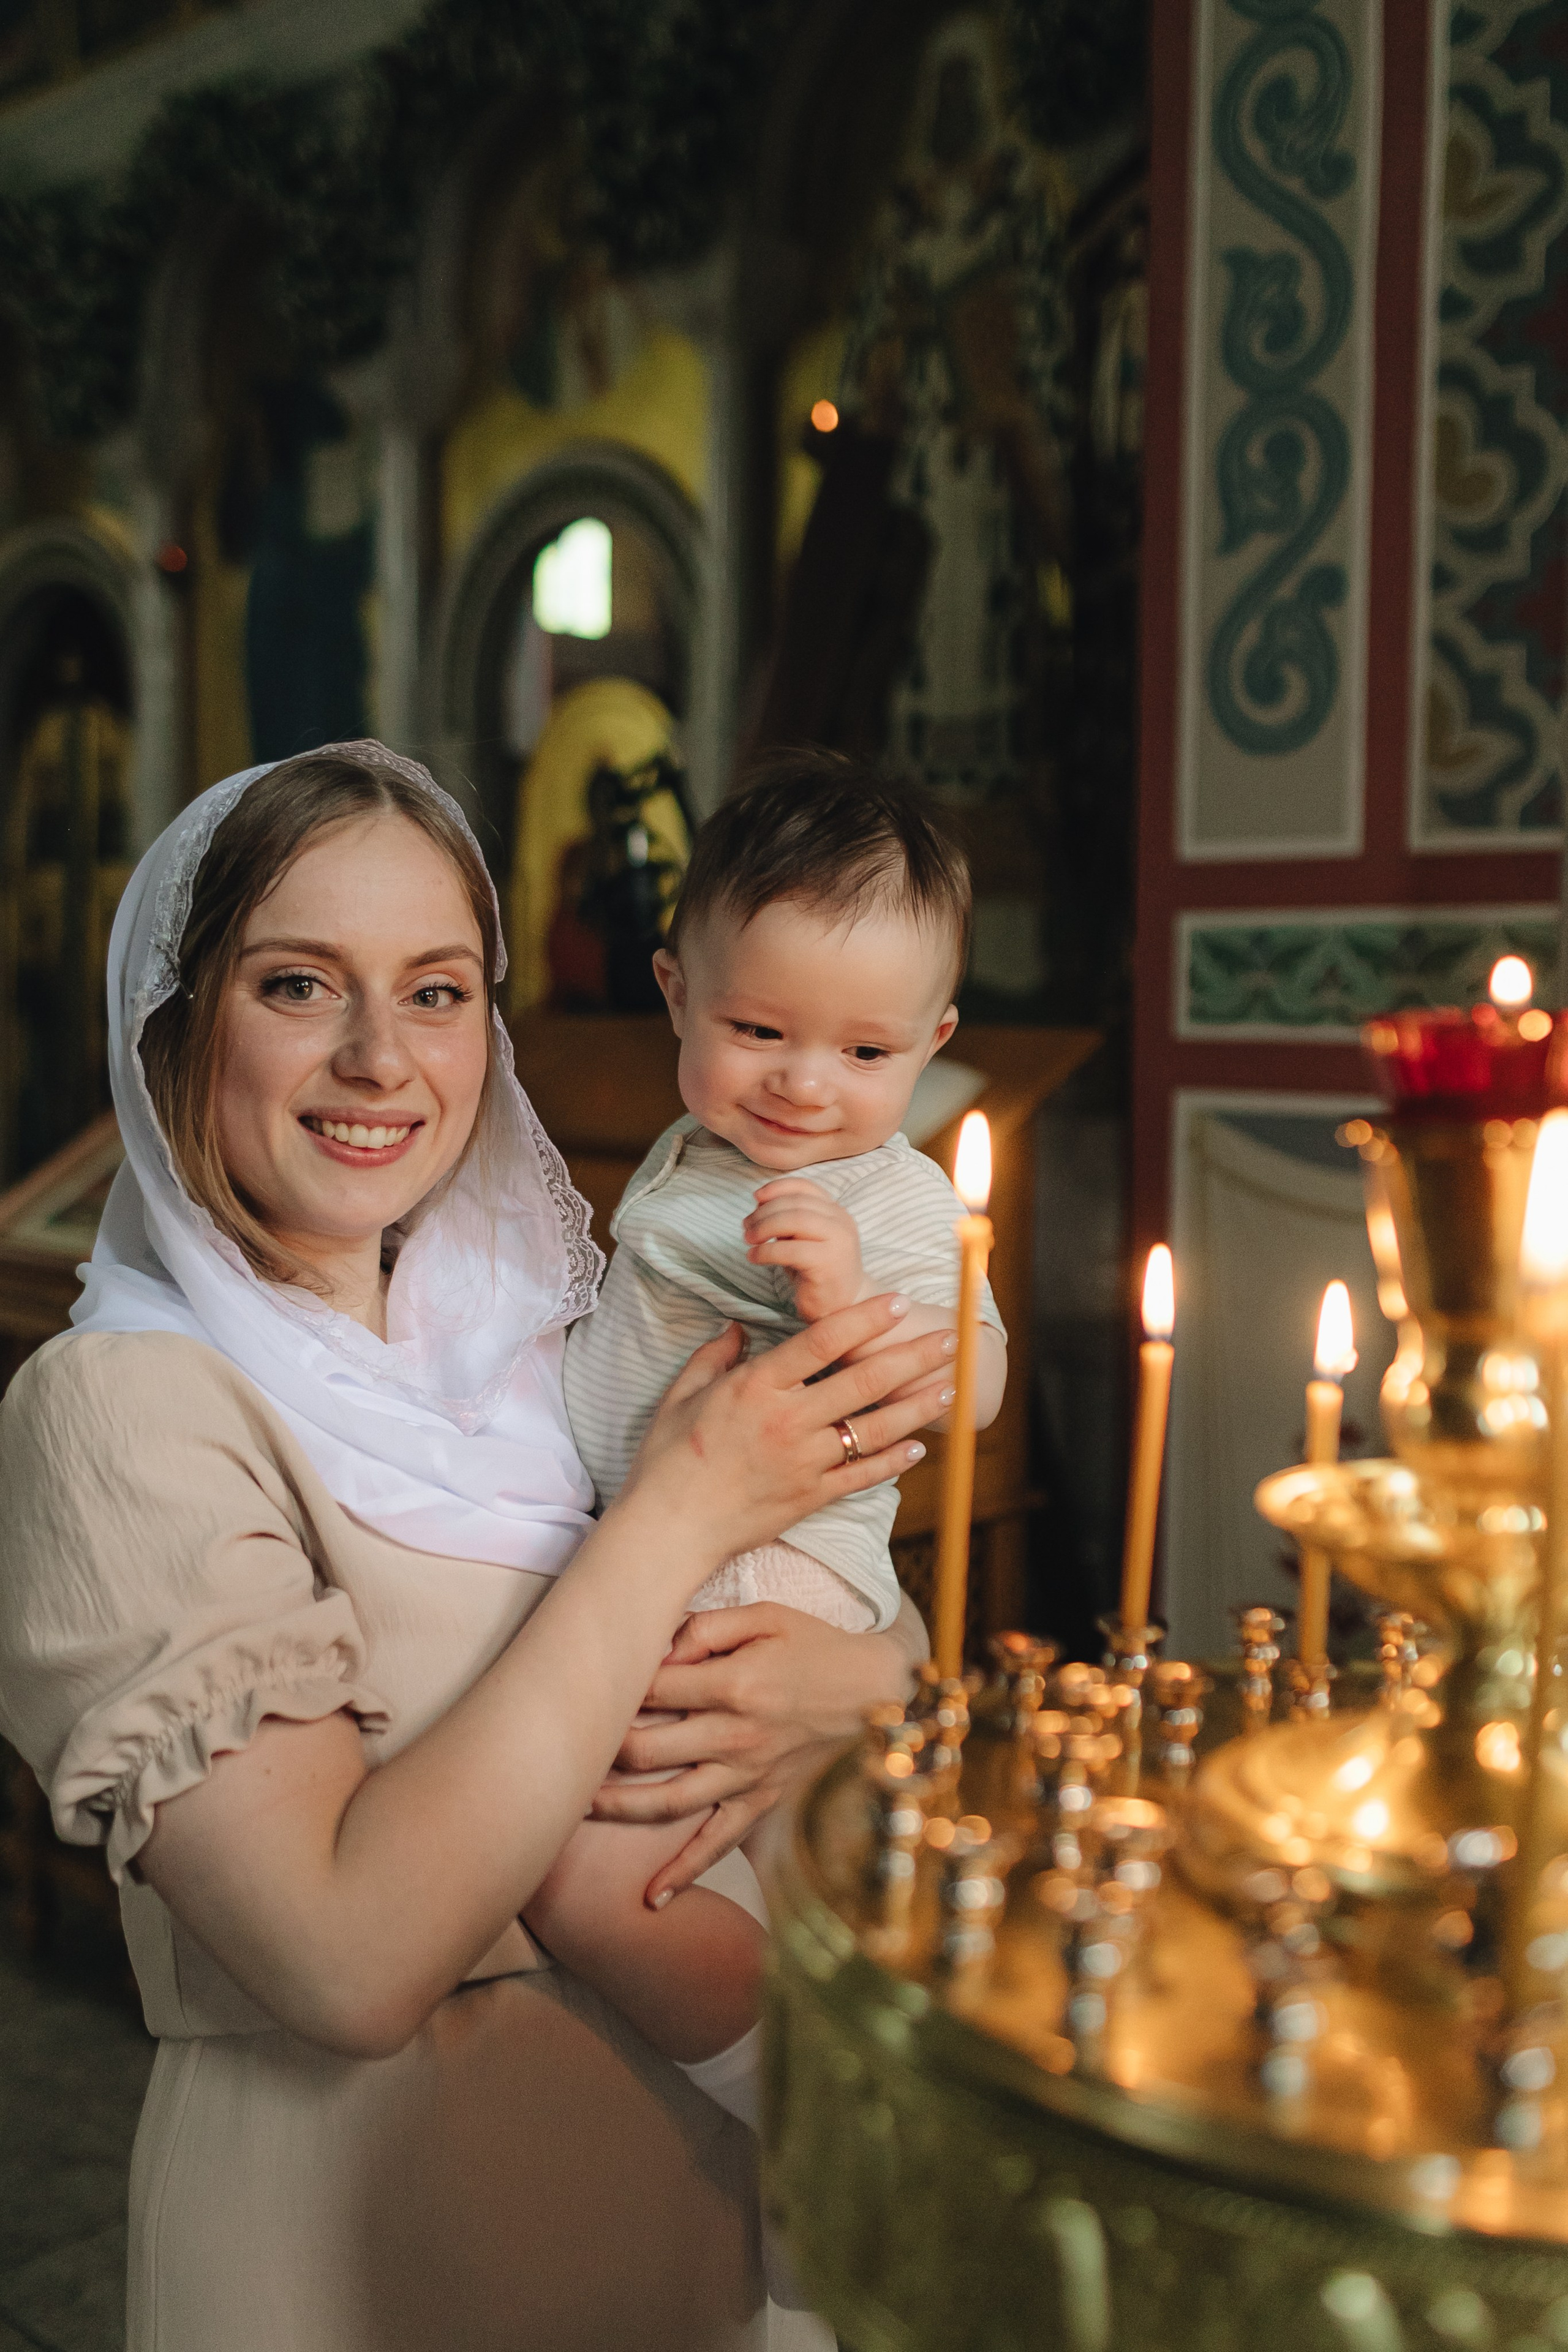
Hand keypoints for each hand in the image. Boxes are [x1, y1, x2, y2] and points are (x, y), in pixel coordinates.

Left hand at [589, 1603, 917, 1899]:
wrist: (881, 1693)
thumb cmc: (819, 1647)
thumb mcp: (768, 1616)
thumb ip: (707, 1628)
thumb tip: (657, 1650)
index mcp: (734, 1684)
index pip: (650, 1688)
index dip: (615, 1683)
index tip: (592, 1682)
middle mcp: (736, 1736)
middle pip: (645, 1749)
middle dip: (600, 1748)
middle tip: (569, 1745)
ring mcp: (749, 1776)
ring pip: (668, 1800)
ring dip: (618, 1807)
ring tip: (578, 1807)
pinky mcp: (764, 1802)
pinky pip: (719, 1843)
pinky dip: (686, 1871)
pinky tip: (653, 1896)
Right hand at [613, 1294, 956, 1573]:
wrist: (670, 1527)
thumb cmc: (668, 1459)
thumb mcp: (681, 1395)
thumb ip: (714, 1356)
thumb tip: (736, 1326)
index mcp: (757, 1387)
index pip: (822, 1342)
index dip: (864, 1319)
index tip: (897, 1302)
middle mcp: (788, 1420)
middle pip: (863, 1381)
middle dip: (912, 1356)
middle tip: (949, 1339)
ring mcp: (803, 1461)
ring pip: (874, 1428)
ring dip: (917, 1406)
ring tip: (950, 1387)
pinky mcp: (810, 1498)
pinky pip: (862, 1476)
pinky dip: (893, 1461)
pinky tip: (918, 1447)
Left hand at [743, 1179, 864, 1320]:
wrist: (843, 1309)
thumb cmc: (817, 1273)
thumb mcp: (803, 1239)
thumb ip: (789, 1220)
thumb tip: (758, 1204)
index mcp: (837, 1212)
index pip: (806, 1187)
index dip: (778, 1188)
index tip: (756, 1198)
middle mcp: (842, 1222)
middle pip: (796, 1203)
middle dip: (764, 1212)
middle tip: (746, 1227)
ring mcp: (839, 1242)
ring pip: (794, 1220)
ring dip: (764, 1227)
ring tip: (749, 1240)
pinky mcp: (828, 1264)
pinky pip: (789, 1250)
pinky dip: (765, 1251)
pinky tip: (754, 1257)